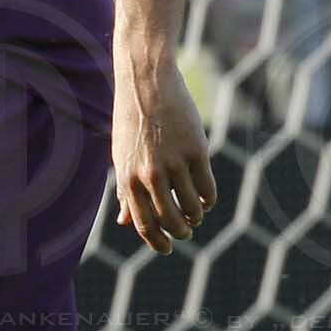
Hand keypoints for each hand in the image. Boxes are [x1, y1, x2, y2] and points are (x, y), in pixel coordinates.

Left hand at [111, 49, 216, 252]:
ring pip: (193, 209)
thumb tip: (124, 223)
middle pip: (171, 221)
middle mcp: (150, 175)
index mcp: (128, 179)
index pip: (143, 224)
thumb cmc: (132, 121)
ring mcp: (174, 164)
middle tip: (186, 230)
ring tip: (197, 213)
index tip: (167, 248)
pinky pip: (208, 190)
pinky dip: (209, 200)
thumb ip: (125, 192)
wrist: (146, 83)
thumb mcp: (122, 157)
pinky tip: (206, 198)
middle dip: (181, 232)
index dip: (157, 242)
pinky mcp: (197, 152)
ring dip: (197, 216)